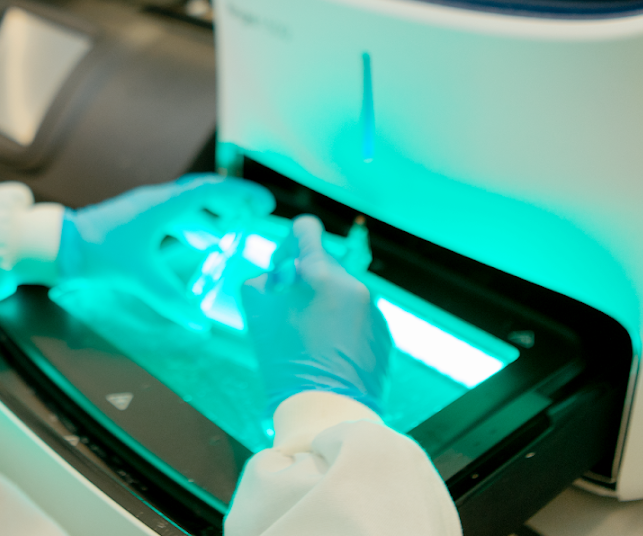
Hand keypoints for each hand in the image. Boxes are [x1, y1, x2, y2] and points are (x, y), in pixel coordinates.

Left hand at [57, 175, 275, 328]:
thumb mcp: (141, 278)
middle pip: (202, 194)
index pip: (211, 190)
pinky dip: (189, 228)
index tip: (264, 204)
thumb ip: (173, 301)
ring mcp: (144, 209)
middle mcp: (157, 201)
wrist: (61, 246)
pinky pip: (171, 218)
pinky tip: (194, 248)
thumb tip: (200, 326)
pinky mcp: (135, 221)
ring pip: (186, 206)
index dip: (241, 195)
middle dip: (230, 204)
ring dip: (209, 218)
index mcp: (163, 205)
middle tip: (253, 216)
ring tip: (227, 237)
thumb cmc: (99, 252)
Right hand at [241, 216, 392, 414]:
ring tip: (308, 337)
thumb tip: (275, 277)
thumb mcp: (259, 317)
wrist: (327, 410)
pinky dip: (343, 325)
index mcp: (322, 276)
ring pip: (343, 293)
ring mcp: (373, 312)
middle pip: (325, 265)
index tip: (282, 261)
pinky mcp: (384, 336)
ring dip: (325, 303)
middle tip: (287, 307)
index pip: (307, 231)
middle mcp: (353, 286)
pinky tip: (328, 352)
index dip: (290, 240)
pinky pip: (359, 317)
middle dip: (305, 279)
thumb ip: (262, 284)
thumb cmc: (287, 363)